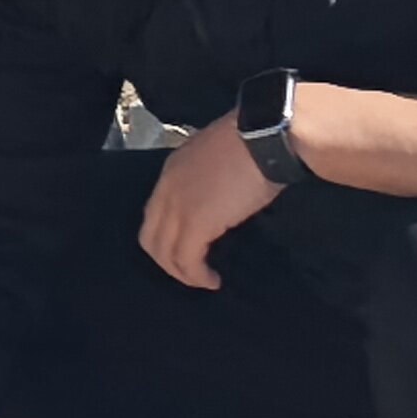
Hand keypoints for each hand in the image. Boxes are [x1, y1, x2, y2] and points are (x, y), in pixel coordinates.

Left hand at [138, 114, 283, 290]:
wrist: (265, 137)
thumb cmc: (253, 140)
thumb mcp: (217, 157)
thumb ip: (207, 178)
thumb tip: (218, 200)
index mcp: (172, 171)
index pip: (154, 213)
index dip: (166, 236)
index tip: (185, 248)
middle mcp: (166, 190)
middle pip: (151, 238)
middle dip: (167, 261)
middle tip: (189, 272)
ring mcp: (178, 208)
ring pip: (164, 253)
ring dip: (182, 273)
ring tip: (202, 281)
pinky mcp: (196, 224)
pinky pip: (187, 260)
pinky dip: (196, 276)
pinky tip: (212, 280)